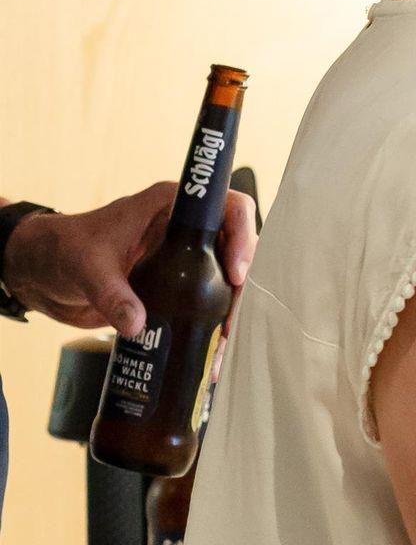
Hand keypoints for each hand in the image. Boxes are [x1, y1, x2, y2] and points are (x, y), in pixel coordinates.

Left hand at [2, 183, 257, 335]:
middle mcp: (185, 228)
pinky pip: (209, 296)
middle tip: (235, 309)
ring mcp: (184, 256)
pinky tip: (217, 338)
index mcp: (170, 206)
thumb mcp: (86, 267)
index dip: (242, 235)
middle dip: (244, 276)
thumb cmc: (62, 250)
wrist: (42, 272)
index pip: (226, 206)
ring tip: (228, 332)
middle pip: (237, 243)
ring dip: (234, 301)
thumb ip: (111, 293)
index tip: (235, 271)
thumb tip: (138, 324)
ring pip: (229, 272)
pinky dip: (217, 316)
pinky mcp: (178, 284)